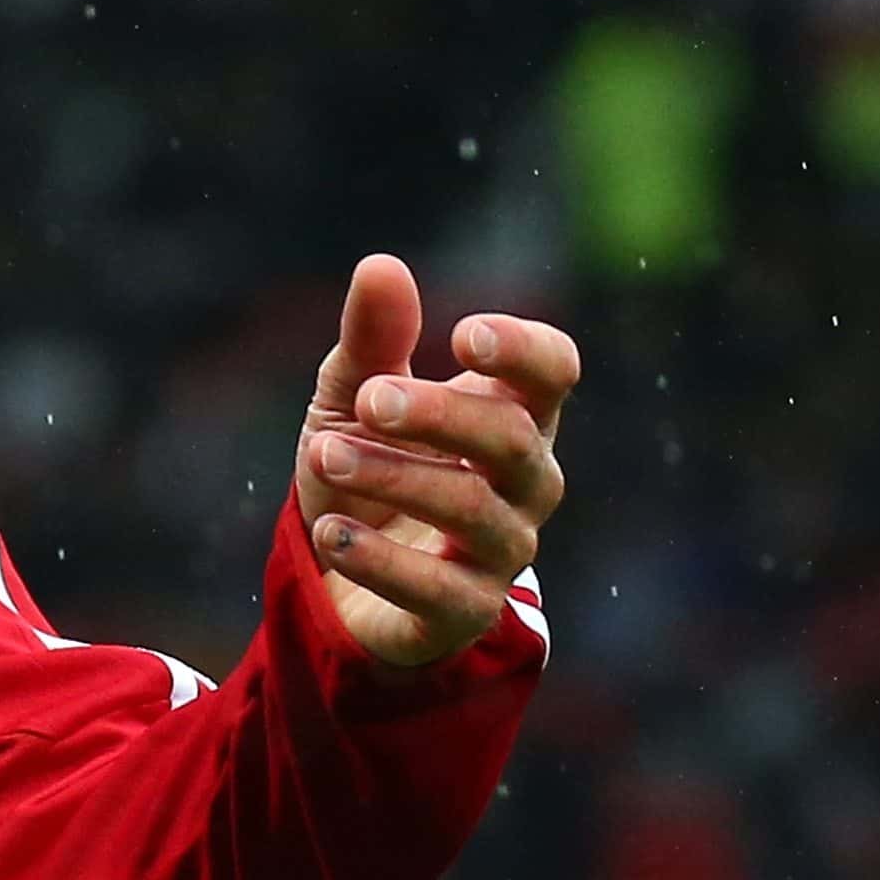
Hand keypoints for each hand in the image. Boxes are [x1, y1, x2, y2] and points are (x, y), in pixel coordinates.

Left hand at [291, 253, 579, 668]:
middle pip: (515, 439)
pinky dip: (381, 559)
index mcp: (508, 415)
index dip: (526, 351)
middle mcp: (522, 483)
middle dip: (442, 414)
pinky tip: (330, 531)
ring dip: (397, 478)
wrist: (337, 576)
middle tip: (370, 399)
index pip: (554, 373)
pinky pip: (441, 592)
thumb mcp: (352, 400)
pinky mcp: (465, 613)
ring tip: (324, 453)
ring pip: (476, 510)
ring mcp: (500, 550)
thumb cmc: (366, 468)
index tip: (464, 336)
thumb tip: (381, 266)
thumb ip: (372, 341)